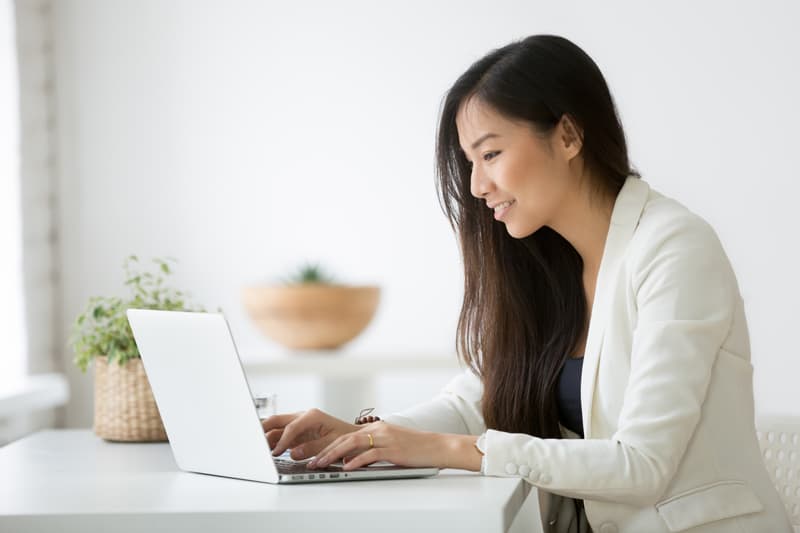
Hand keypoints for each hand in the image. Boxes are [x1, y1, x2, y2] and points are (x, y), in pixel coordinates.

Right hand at [261, 408, 358, 459]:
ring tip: (257, 449)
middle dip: (263, 429)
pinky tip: (267, 451)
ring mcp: (298, 424)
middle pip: (277, 420)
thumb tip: (294, 453)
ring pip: (276, 428)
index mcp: (312, 416)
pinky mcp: (297, 432)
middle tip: (252, 441)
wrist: (352, 436)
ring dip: (266, 437)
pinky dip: (272, 442)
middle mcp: (303, 417)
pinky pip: (280, 435)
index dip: (282, 441)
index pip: (291, 428)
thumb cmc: (345, 437)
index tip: (276, 452)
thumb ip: (312, 448)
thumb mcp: (331, 443)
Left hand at [307, 421, 445, 470]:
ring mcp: (385, 438)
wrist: (438, 446)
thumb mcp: (391, 445)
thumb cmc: (416, 448)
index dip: (328, 445)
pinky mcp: (393, 449)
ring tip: (321, 464)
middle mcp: (378, 430)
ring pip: (352, 444)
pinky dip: (355, 461)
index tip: (315, 455)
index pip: (346, 436)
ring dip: (333, 455)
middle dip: (324, 450)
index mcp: (377, 428)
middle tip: (311, 461)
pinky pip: (370, 454)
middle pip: (344, 438)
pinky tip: (346, 467)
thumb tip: (351, 460)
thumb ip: (371, 450)